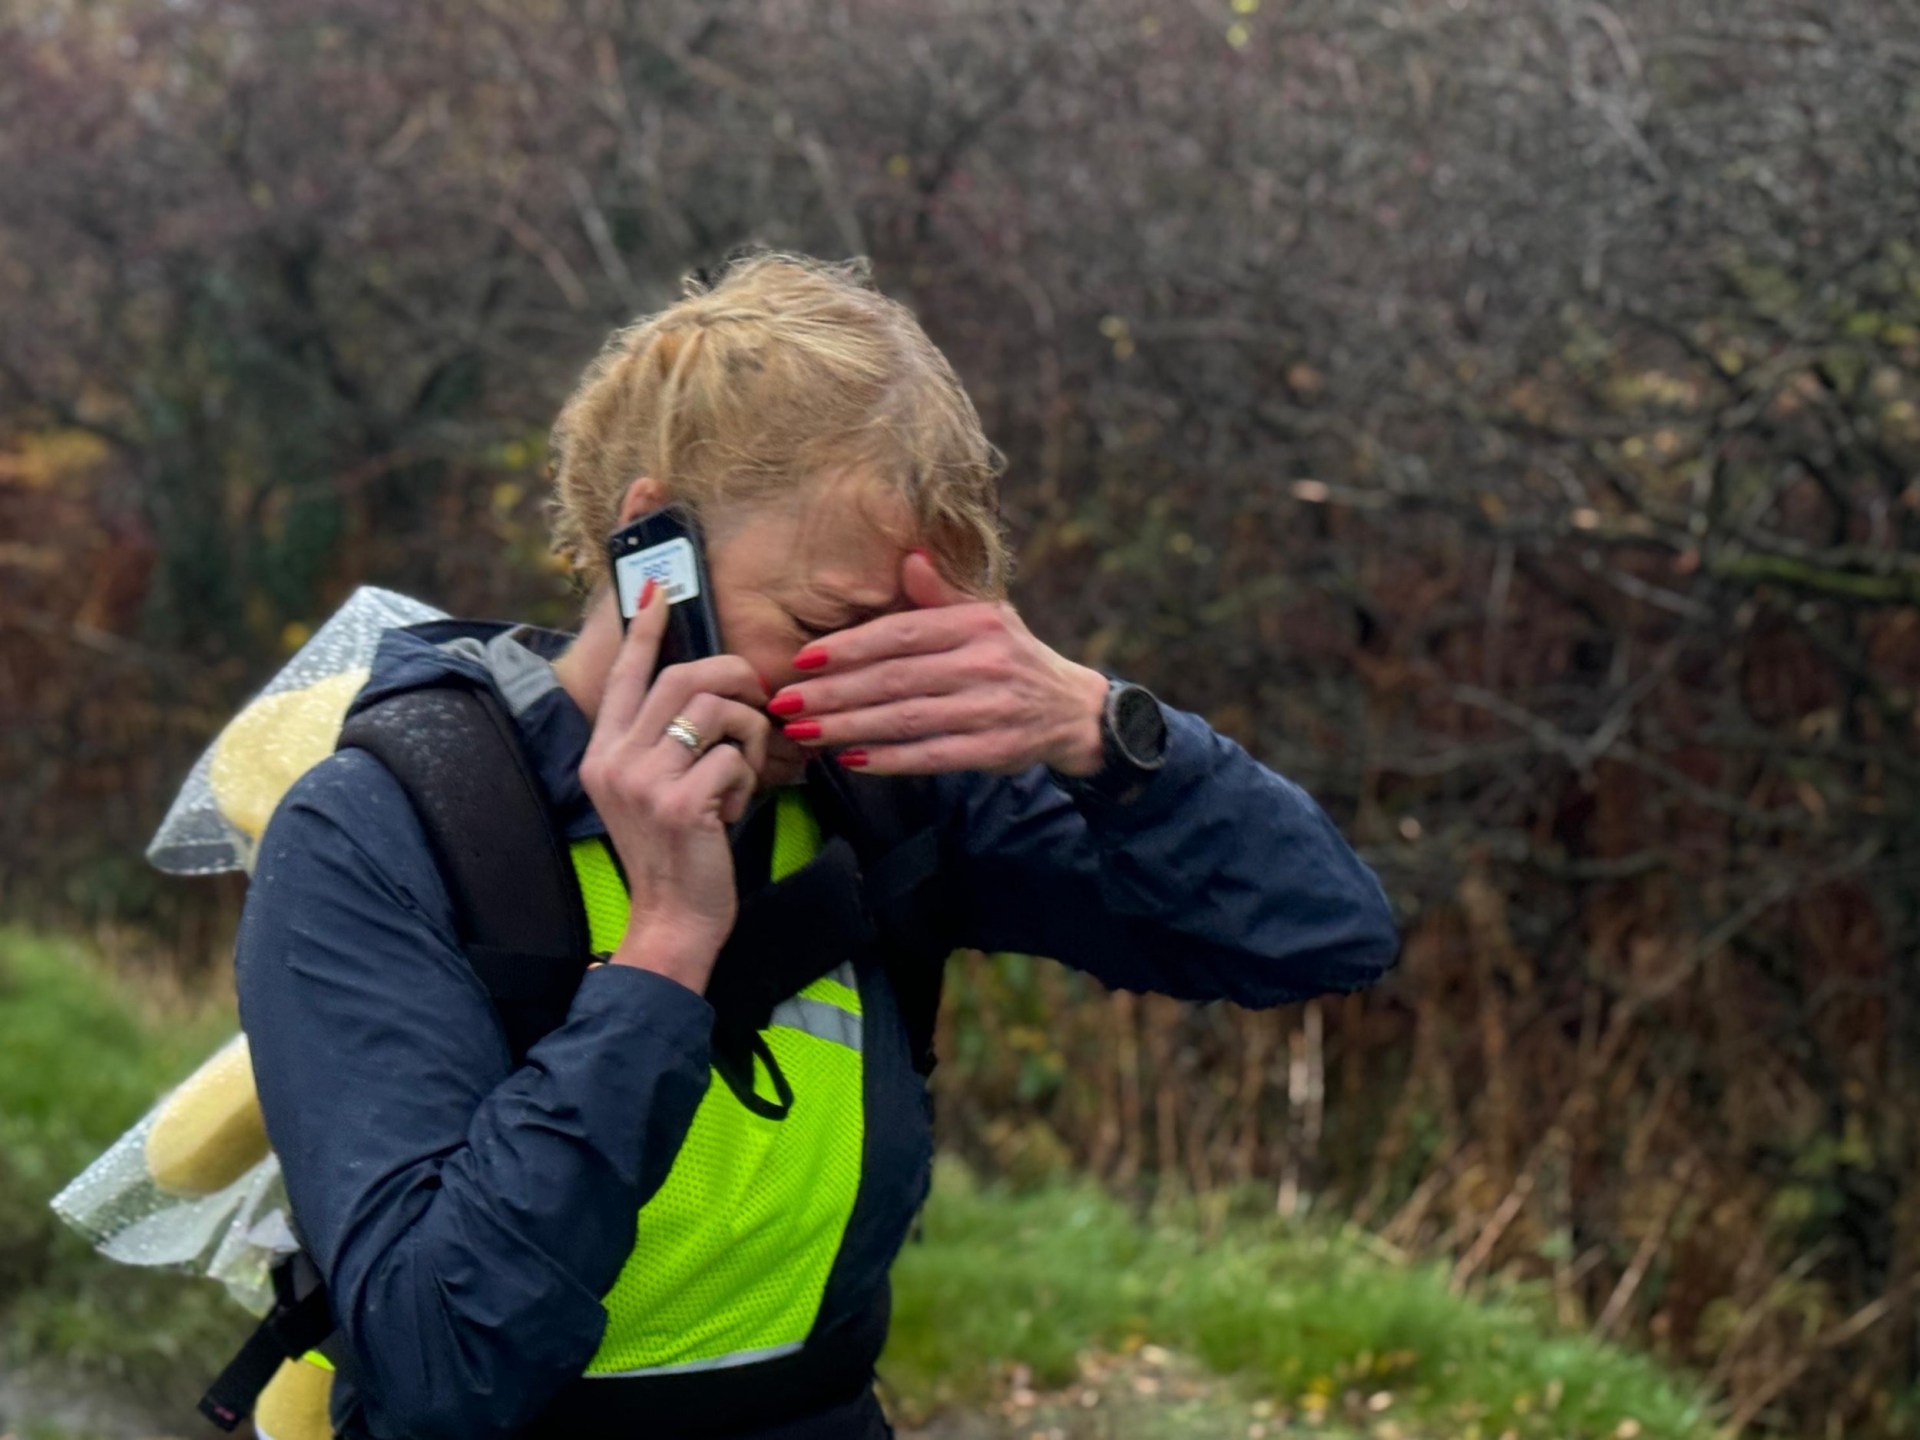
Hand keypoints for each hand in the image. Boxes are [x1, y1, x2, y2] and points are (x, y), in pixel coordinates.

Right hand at [577, 581, 771, 991]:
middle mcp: (614, 760)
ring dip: (748, 734)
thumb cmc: (675, 853)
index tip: (659, 591)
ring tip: (746, 771)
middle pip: (682, 677)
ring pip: (714, 710)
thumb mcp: (652, 791)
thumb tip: (707, 690)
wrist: (671, 919)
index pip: (626, 676)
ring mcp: (643, 780)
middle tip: (758, 699)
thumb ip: (664, 743)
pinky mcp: (678, 802)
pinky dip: (748, 780)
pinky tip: (733, 811)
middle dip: (733, 676)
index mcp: (604, 753)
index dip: (646, 631)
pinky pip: (733, 757)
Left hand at [768, 551, 1108, 776]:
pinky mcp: (994, 750)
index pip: (901, 633)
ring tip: (805, 732)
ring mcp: (990, 709)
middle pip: (895, 679)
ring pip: (906, 719)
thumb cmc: (1013, 656)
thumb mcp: (987, 614)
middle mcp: (984, 663)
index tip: (803, 660)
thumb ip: (941, 592)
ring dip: (850, 727)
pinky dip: (889, 759)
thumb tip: (909, 557)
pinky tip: (851, 758)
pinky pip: (931, 756)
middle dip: (834, 692)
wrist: (1073, 710)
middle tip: (787, 702)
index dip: (849, 647)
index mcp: (976, 624)